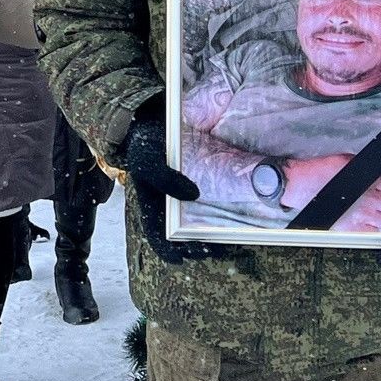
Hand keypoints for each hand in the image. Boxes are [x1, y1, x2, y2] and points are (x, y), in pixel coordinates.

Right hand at [117, 106, 220, 264]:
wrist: (155, 122)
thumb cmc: (146, 145)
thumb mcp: (147, 160)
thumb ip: (164, 178)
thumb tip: (193, 195)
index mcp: (151, 206)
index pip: (156, 237)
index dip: (168, 251)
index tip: (182, 258)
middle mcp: (169, 207)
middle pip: (181, 237)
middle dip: (197, 247)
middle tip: (215, 249)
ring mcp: (184, 199)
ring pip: (197, 226)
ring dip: (212, 236)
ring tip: (228, 241)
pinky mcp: (199, 189)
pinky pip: (210, 208)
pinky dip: (221, 217)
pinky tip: (234, 220)